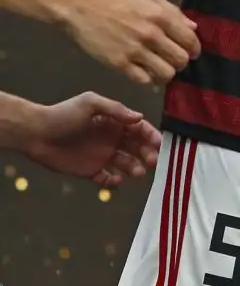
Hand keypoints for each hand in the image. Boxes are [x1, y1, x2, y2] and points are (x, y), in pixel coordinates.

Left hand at [19, 93, 159, 185]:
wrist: (35, 133)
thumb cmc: (63, 114)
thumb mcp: (90, 104)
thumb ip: (116, 109)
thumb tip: (139, 118)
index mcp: (114, 122)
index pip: (139, 129)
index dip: (151, 136)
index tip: (158, 144)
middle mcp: (112, 139)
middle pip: (137, 148)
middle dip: (148, 154)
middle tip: (151, 162)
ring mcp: (102, 156)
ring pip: (126, 164)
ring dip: (134, 168)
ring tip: (136, 172)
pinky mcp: (89, 171)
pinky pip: (106, 179)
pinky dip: (113, 182)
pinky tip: (115, 180)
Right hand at [61, 0, 200, 86]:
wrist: (81, 6)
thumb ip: (173, 12)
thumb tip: (193, 27)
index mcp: (161, 16)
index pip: (190, 40)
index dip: (194, 49)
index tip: (191, 52)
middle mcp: (151, 35)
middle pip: (181, 59)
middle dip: (181, 63)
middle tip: (174, 61)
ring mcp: (135, 50)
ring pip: (166, 73)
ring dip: (167, 74)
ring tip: (161, 69)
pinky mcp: (119, 63)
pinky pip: (144, 80)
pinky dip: (149, 81)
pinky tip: (147, 75)